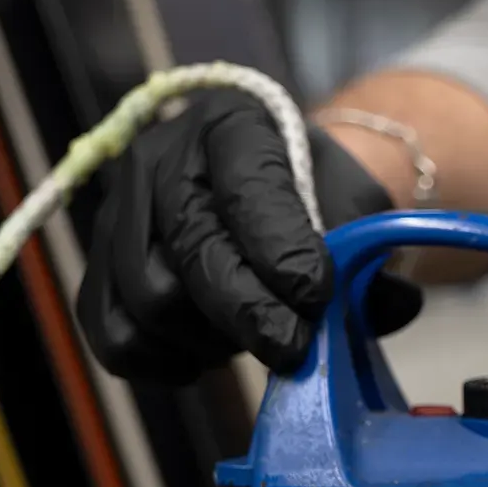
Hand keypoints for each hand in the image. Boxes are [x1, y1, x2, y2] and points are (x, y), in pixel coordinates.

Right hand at [78, 90, 420, 383]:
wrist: (273, 190)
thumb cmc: (318, 197)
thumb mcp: (355, 206)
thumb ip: (370, 254)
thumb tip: (389, 304)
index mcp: (234, 125)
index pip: (247, 191)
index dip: (281, 251)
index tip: (317, 297)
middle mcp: (161, 156)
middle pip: (193, 251)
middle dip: (251, 313)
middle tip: (294, 347)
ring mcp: (119, 209)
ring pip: (151, 299)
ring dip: (210, 338)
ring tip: (254, 338)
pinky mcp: (98, 264)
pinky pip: (113, 334)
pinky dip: (162, 361)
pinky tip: (206, 357)